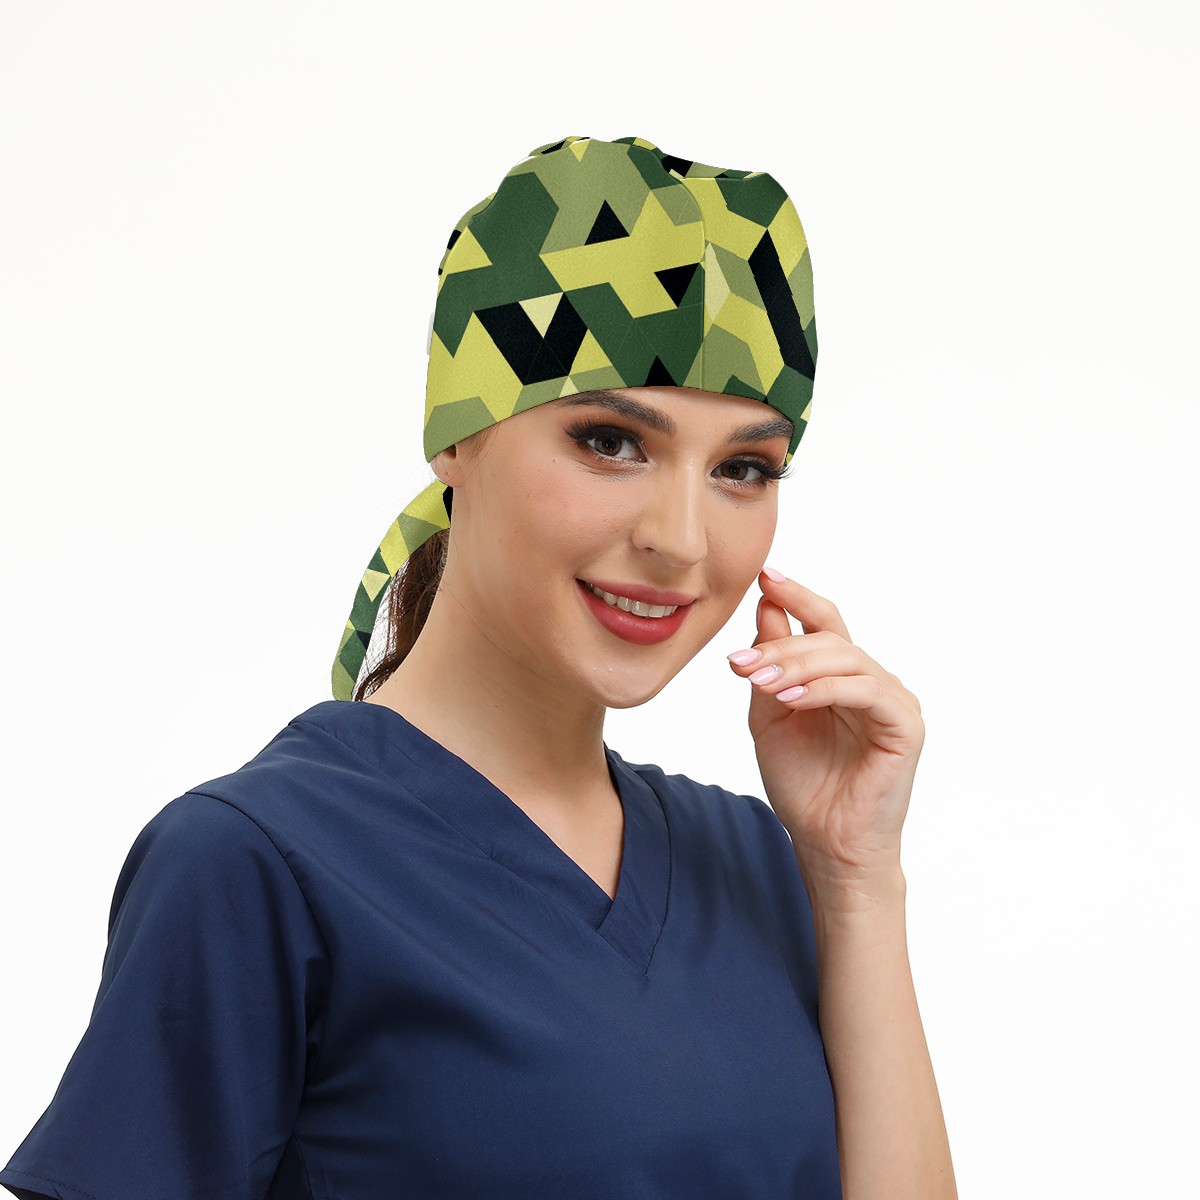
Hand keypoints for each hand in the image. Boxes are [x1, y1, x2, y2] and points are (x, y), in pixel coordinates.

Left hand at [726, 568, 924, 893]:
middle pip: (829, 638)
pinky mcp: (905, 725)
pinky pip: (865, 692)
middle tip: (740, 662)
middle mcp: (871, 681)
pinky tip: (791, 700)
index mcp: (841, 677)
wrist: (826, 843)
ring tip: (759, 681)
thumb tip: (765, 608)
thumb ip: (770, 666)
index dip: (796, 595)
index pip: (823, 621)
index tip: (764, 575)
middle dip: (780, 644)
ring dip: (796, 665)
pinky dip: (825, 690)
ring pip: (845, 658)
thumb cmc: (803, 784)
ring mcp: (892, 701)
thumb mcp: (771, 715)